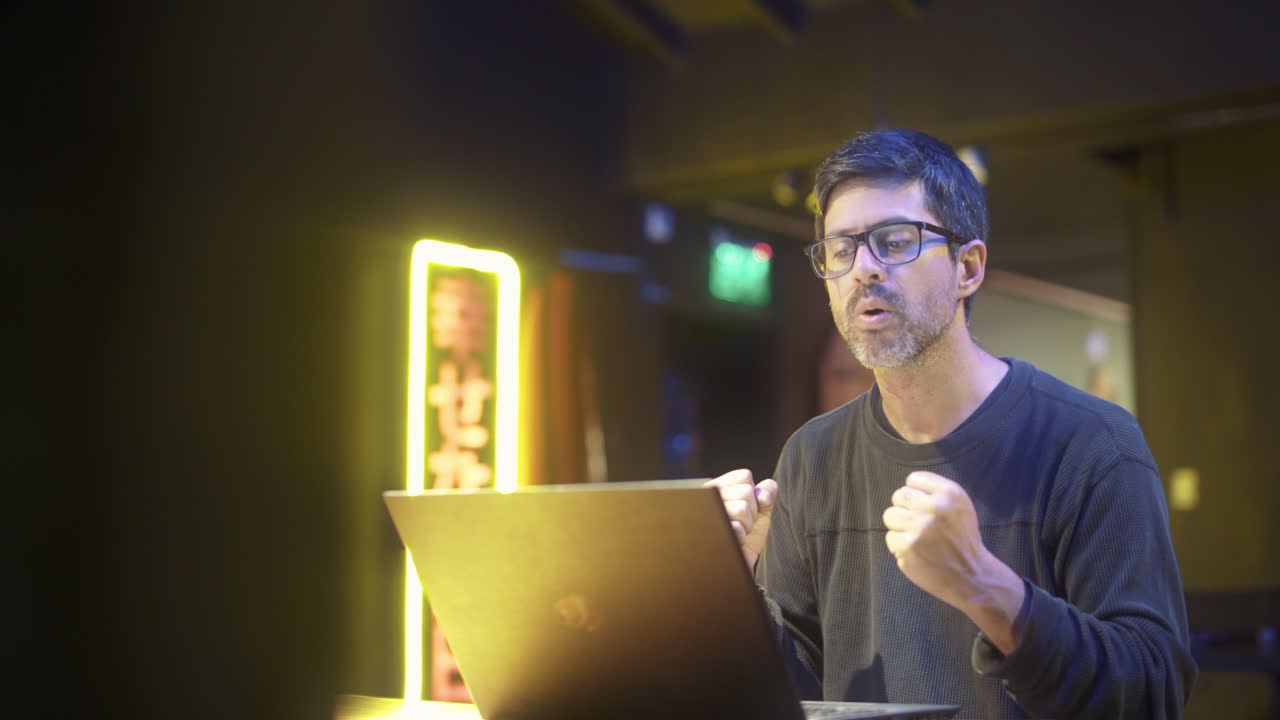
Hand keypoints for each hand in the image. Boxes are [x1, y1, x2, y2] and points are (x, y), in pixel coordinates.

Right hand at [705, 469, 777, 573]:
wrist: (737, 565)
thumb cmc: (746, 536)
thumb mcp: (760, 511)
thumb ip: (767, 493)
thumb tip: (763, 496)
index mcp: (716, 488)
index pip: (744, 476)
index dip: (754, 494)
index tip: (747, 508)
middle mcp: (707, 498)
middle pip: (746, 492)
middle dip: (752, 512)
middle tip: (742, 525)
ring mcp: (707, 515)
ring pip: (742, 508)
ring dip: (747, 525)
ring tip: (736, 533)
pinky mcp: (709, 533)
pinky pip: (736, 526)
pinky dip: (741, 537)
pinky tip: (732, 542)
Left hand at [882, 471, 1024, 652]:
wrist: (972, 575)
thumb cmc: (963, 538)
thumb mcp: (960, 506)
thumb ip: (935, 492)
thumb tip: (906, 487)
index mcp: (949, 493)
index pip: (913, 479)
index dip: (916, 494)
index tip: (925, 507)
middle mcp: (933, 507)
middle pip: (899, 495)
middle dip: (906, 508)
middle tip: (920, 524)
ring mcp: (918, 527)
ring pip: (890, 515)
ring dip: (900, 526)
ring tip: (917, 537)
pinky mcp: (907, 547)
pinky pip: (890, 537)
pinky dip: (900, 545)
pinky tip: (917, 551)